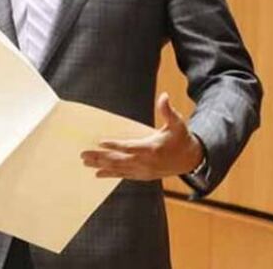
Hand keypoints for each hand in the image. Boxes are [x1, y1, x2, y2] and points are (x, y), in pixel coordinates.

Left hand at [81, 92, 203, 179]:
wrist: (190, 160)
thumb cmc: (181, 139)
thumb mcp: (177, 123)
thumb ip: (168, 111)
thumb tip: (164, 96)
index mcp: (152, 148)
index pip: (130, 147)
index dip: (115, 145)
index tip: (100, 142)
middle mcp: (145, 162)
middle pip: (119, 160)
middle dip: (100, 157)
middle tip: (83, 154)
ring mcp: (143, 171)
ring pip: (118, 169)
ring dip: (101, 165)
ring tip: (85, 162)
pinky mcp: (142, 175)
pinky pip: (123, 176)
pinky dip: (110, 175)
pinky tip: (97, 174)